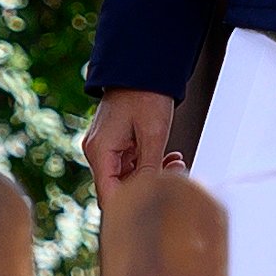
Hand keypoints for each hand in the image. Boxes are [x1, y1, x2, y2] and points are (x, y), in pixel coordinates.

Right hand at [83, 89, 187, 208]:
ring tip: (177, 164)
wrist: (142, 66)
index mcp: (100, 151)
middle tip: (177, 176)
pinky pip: (130, 166)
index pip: (109, 196)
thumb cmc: (146, 94)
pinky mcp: (116, 144)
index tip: (154, 208)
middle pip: (119, 189)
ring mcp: (106, 148)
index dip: (130, 209)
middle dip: (148, 188)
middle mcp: (98, 152)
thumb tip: (150, 196)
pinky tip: (170, 158)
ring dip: (152, 176)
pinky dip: (149, 166)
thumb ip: (149, 170)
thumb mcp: (153, 135)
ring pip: (127, 179)